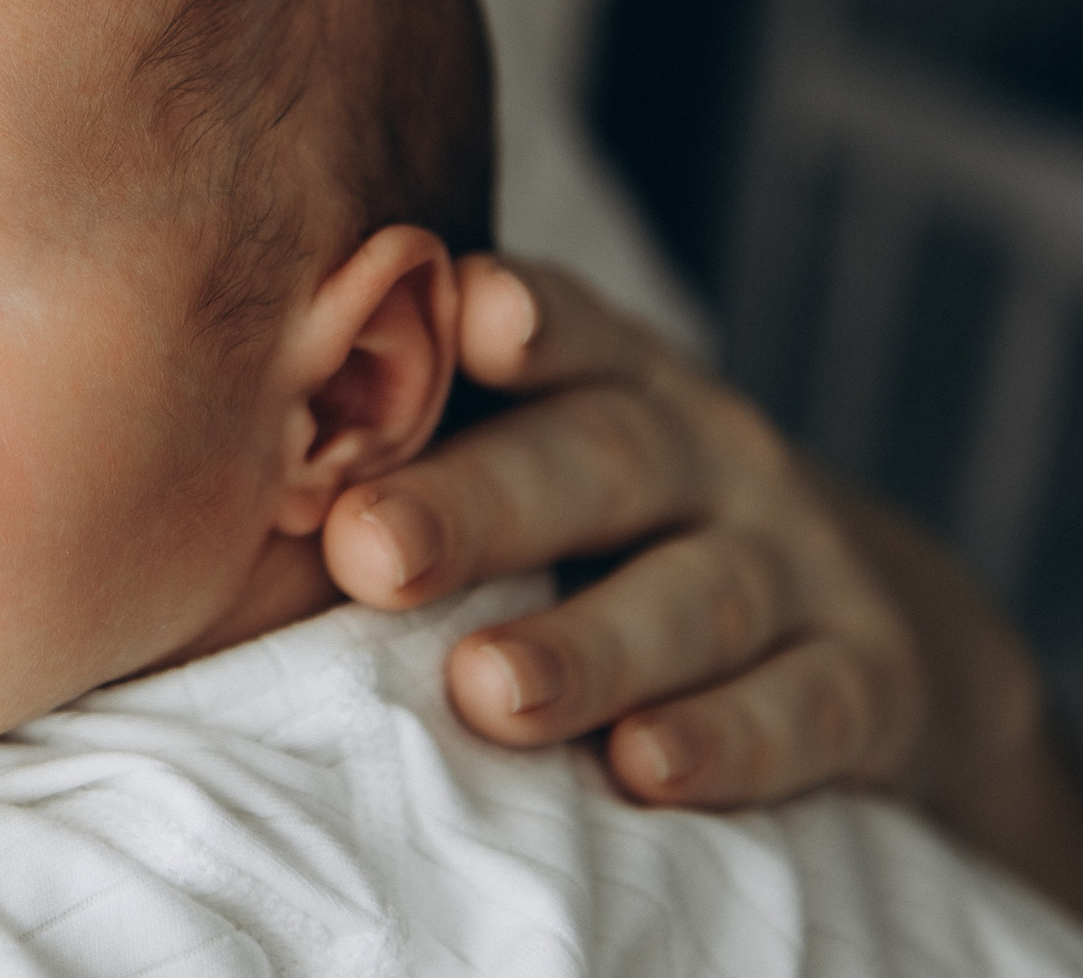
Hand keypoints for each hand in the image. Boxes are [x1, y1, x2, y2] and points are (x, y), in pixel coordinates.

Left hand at [323, 255, 1082, 948]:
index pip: (568, 328)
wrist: (872, 627)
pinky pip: (804, 708)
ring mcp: (796, 562)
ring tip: (486, 691)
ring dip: (589, 646)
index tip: (462, 312)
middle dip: (480, 504)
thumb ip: (422, 440)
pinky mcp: (866, 680)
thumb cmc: (618, 529)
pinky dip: (727, 741)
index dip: (522, 313)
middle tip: (367, 550)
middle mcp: (708, 450)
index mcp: (614, 379)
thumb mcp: (547, 454)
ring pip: (695, 594)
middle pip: (599, 460)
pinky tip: (646, 769)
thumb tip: (211, 455)